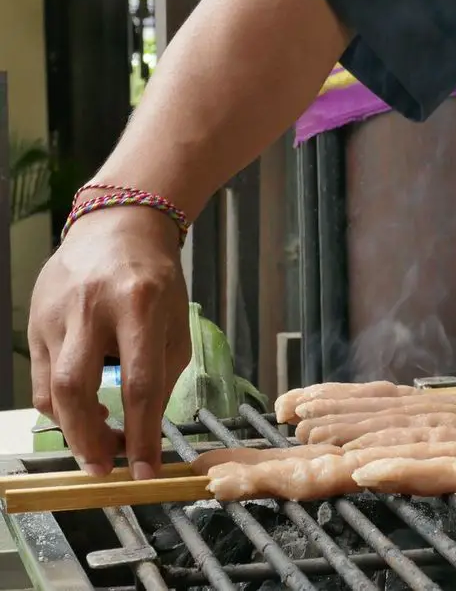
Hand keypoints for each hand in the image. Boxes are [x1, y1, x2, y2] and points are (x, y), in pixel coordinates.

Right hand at [28, 206, 190, 478]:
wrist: (119, 228)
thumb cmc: (157, 281)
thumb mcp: (176, 324)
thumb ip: (162, 376)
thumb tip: (146, 431)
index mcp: (139, 307)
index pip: (139, 383)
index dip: (141, 434)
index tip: (145, 471)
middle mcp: (92, 309)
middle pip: (77, 387)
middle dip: (89, 439)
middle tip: (104, 468)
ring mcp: (56, 313)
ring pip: (52, 388)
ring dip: (72, 427)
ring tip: (99, 439)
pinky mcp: (34, 319)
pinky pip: (43, 376)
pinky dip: (61, 403)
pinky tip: (84, 409)